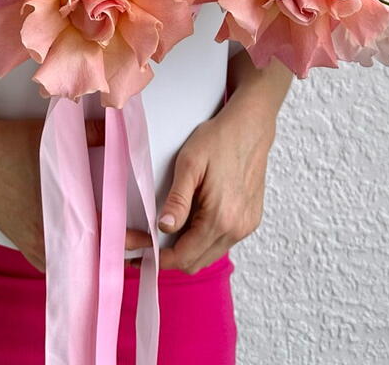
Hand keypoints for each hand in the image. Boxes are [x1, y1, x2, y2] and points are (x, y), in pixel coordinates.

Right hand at [0, 115, 151, 271]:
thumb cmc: (11, 144)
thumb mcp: (54, 135)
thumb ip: (90, 132)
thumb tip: (117, 125)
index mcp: (59, 212)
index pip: (103, 236)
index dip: (129, 240)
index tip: (149, 241)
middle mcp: (45, 235)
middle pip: (89, 258)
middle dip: (114, 256)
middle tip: (137, 252)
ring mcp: (29, 241)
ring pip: (69, 265)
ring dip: (92, 262)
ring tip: (114, 254)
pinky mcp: (18, 240)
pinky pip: (49, 262)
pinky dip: (68, 262)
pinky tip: (80, 256)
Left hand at [157, 88, 279, 273]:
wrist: (250, 127)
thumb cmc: (219, 140)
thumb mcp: (189, 164)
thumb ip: (177, 199)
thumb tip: (163, 227)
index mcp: (221, 218)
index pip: (184, 257)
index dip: (157, 259)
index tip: (138, 252)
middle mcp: (237, 229)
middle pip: (195, 262)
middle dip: (168, 257)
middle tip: (145, 241)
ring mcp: (246, 226)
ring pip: (208, 254)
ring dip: (186, 248)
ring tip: (165, 231)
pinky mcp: (250, 219)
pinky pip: (221, 242)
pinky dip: (202, 239)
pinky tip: (191, 220)